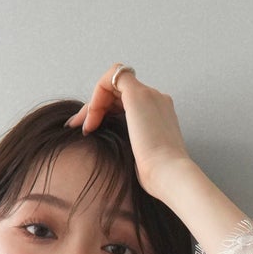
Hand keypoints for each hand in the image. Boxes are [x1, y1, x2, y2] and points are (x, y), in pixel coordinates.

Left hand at [64, 66, 192, 200]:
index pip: (127, 103)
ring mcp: (149, 94)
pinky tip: (91, 119)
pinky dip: (97, 95)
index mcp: (158, 115)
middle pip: (118, 93)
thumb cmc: (156, 176)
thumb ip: (129, 146)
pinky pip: (112, 76)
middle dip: (96, 108)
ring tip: (85, 127)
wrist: (169, 175)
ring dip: (94, 103)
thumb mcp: (140, 159)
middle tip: (82, 129)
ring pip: (113, 83)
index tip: (91, 133)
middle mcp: (156, 100)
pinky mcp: (138, 94)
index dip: (106, 113)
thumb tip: (110, 149)